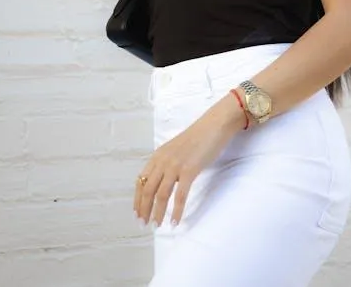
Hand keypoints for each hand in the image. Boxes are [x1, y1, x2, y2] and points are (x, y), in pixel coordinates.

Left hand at [134, 95, 245, 226]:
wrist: (214, 125)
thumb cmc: (197, 137)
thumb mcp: (175, 149)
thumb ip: (166, 163)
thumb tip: (161, 182)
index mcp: (158, 155)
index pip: (141, 181)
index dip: (137, 199)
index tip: (137, 213)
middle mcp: (163, 160)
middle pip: (148, 189)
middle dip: (144, 209)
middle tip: (143, 224)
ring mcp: (175, 165)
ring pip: (161, 195)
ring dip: (157, 213)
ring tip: (157, 226)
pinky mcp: (189, 170)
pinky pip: (180, 196)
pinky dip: (176, 211)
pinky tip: (174, 221)